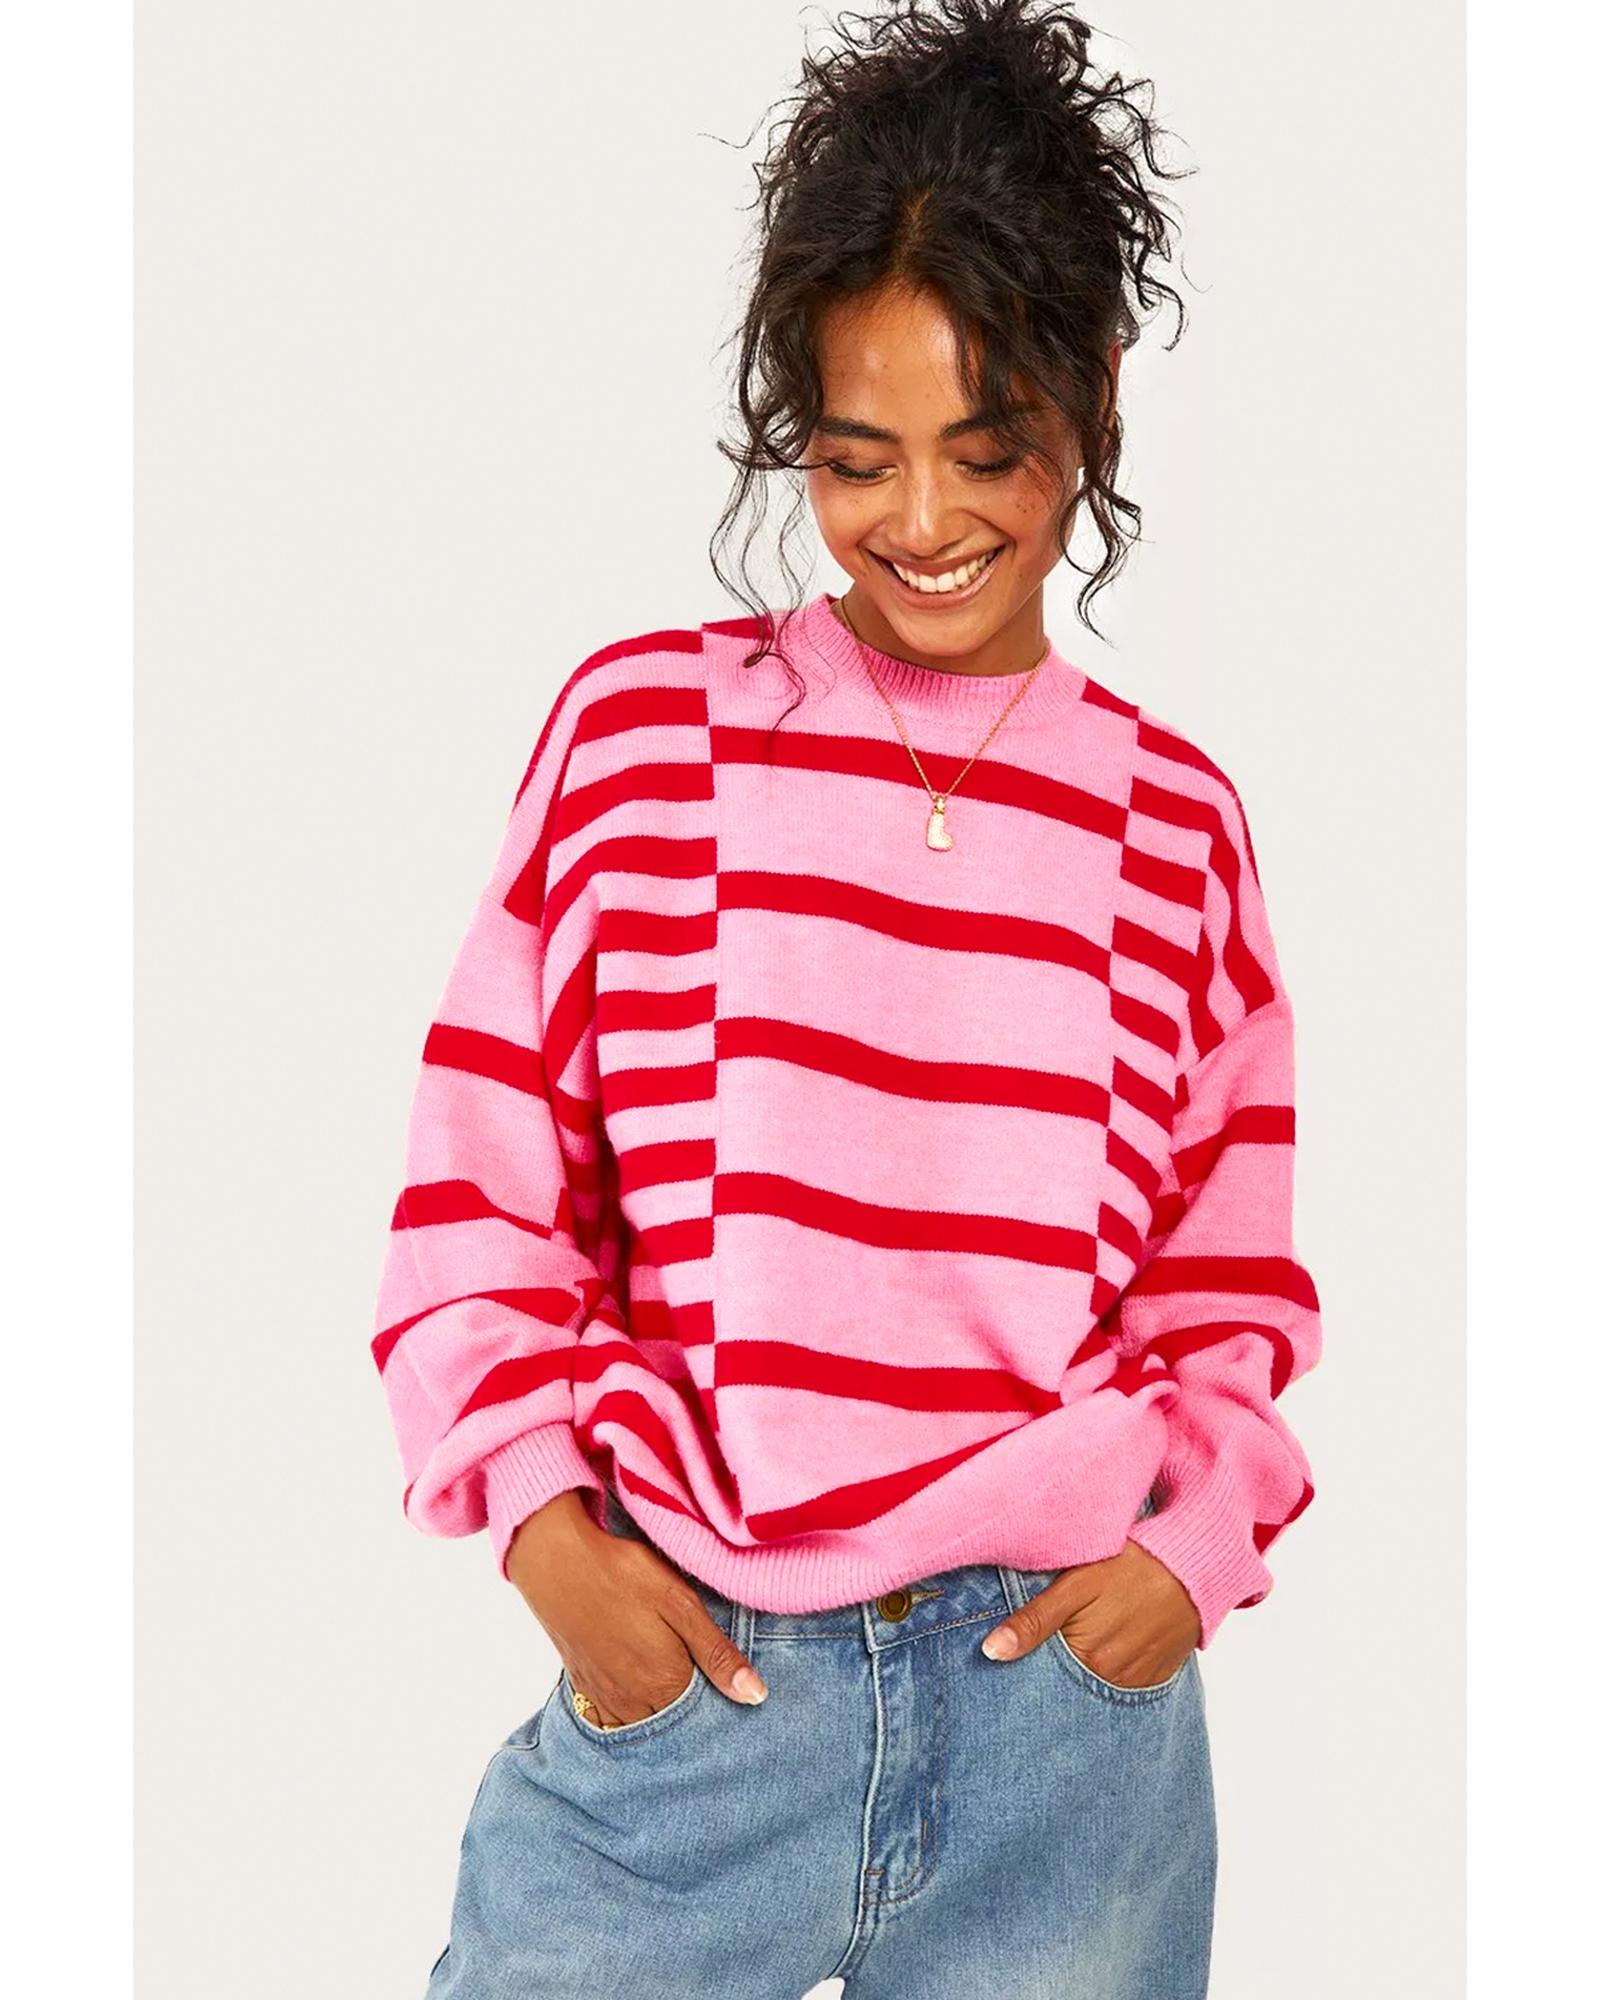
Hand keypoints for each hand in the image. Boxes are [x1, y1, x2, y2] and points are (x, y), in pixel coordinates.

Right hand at [505, 1491, 768, 1725]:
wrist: (557, 1562)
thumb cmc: (624, 1576)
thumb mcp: (680, 1604)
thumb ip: (717, 1654)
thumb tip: (756, 1696)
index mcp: (664, 1686)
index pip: (704, 1715)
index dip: (718, 1699)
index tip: (725, 1681)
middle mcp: (633, 1703)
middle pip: (673, 1722)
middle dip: (689, 1707)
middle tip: (697, 1672)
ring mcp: (605, 1698)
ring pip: (643, 1722)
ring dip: (659, 1710)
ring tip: (668, 1675)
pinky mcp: (584, 1686)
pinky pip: (612, 1717)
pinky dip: (629, 1709)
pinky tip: (636, 1684)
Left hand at [980, 1539, 1200, 1688]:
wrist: (1194, 1565)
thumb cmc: (1131, 1565)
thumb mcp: (1077, 1584)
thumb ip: (1034, 1620)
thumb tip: (990, 1653)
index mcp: (1088, 1660)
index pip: (1041, 1674)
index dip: (1025, 1659)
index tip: (1007, 1650)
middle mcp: (1113, 1681)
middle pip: (1066, 1681)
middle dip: (1050, 1665)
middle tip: (1055, 1631)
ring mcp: (1136, 1683)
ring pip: (1091, 1682)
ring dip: (1080, 1666)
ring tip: (1085, 1631)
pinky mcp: (1155, 1678)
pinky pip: (1120, 1683)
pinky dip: (1107, 1668)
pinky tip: (1107, 1640)